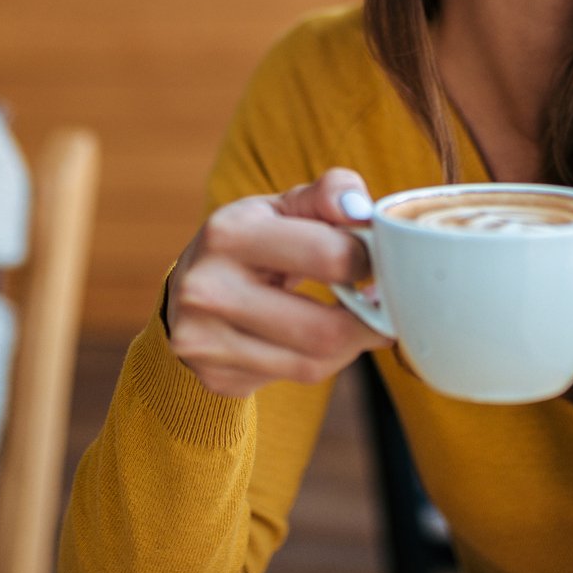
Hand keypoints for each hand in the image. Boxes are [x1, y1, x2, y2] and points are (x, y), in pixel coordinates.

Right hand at [165, 168, 392, 397]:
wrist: (188, 291)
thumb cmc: (252, 241)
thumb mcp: (282, 206)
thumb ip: (328, 195)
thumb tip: (361, 209)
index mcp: (229, 233)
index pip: (327, 255)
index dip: (368, 261)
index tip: (378, 263)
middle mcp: (208, 290)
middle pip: (324, 329)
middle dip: (368, 320)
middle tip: (384, 307)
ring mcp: (206, 341)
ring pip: (314, 363)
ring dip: (351, 345)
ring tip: (359, 323)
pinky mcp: (217, 377)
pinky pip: (295, 378)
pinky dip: (322, 361)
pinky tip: (318, 340)